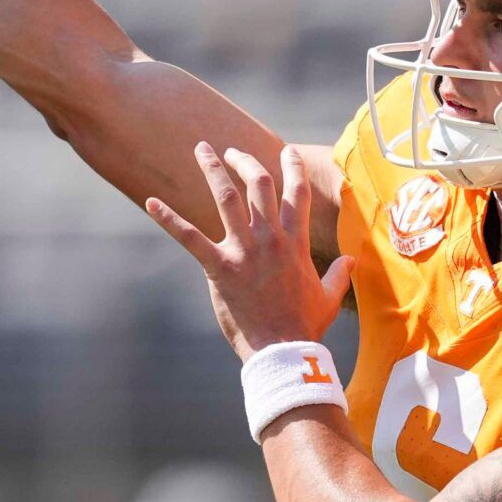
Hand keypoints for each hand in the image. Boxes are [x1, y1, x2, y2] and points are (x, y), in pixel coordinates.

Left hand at [146, 142, 352, 362]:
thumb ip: (339, 274)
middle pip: (260, 184)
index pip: (297, 194)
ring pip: (227, 198)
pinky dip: (168, 218)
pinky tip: (151, 202)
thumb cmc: (305, 328)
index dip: (293, 167)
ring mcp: (244, 252)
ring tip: (201, 149)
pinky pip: (189, 237)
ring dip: (212, 170)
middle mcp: (270, 240)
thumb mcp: (329, 298)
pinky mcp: (219, 268)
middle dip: (246, 161)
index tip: (288, 151)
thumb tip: (351, 259)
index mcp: (295, 244)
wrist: (282, 352)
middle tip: (232, 151)